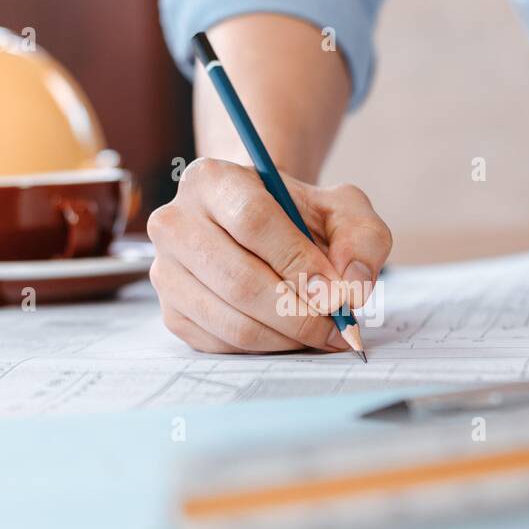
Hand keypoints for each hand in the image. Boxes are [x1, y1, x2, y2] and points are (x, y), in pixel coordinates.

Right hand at [147, 158, 390, 353]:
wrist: (259, 230)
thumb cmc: (298, 218)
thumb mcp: (341, 209)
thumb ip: (361, 238)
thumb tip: (353, 285)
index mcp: (210, 180)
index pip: (253, 221)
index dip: (300, 262)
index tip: (337, 293)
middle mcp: (174, 223)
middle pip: (239, 280)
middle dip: (298, 313)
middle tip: (337, 325)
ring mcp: (166, 272)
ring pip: (231, 321)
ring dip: (287, 337)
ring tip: (321, 332)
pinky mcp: (172, 313)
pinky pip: (223, 345)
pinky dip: (267, 348)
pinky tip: (291, 334)